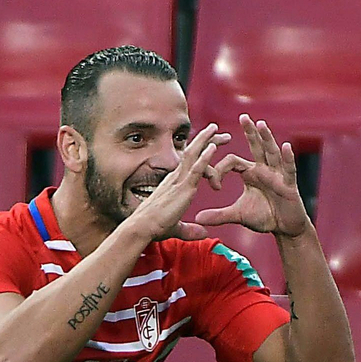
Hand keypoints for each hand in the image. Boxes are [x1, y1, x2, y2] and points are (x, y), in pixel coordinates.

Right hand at [129, 123, 231, 242]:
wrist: (142, 227)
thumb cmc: (154, 227)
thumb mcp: (176, 228)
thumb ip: (190, 230)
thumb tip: (203, 233)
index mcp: (173, 183)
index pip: (189, 162)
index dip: (200, 151)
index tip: (212, 144)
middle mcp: (175, 177)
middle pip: (191, 153)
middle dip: (205, 140)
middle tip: (217, 130)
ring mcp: (178, 181)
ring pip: (193, 154)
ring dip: (205, 140)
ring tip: (216, 128)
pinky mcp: (182, 188)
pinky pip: (195, 169)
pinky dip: (205, 157)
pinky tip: (213, 147)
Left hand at [190, 115, 312, 238]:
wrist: (285, 228)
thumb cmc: (264, 216)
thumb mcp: (238, 215)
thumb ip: (219, 215)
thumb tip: (197, 218)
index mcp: (250, 173)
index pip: (232, 161)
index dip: (219, 169)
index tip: (214, 186)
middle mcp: (264, 169)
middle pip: (256, 146)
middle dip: (250, 132)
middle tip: (243, 116)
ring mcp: (278, 175)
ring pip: (272, 153)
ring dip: (266, 139)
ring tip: (261, 124)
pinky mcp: (289, 184)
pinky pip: (288, 169)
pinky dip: (287, 158)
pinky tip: (286, 146)